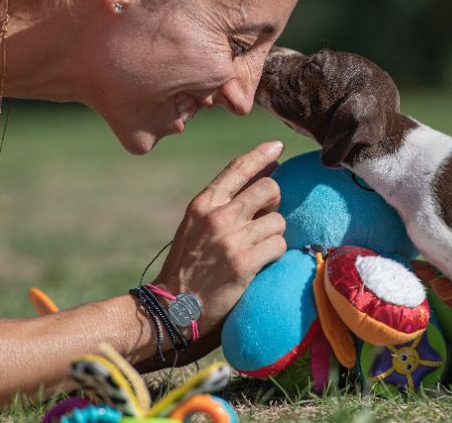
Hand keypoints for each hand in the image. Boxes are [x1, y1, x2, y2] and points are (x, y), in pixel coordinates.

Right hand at [152, 141, 286, 332]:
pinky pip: (278, 245)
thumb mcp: (195, 224)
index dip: (260, 155)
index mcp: (203, 203)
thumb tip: (262, 176)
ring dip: (273, 234)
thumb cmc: (189, 263)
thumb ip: (223, 203)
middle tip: (265, 217)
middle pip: (269, 189)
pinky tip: (261, 262)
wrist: (172, 306)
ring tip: (257, 248)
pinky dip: (275, 253)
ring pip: (277, 221)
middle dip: (275, 201)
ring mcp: (231, 239)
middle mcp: (217, 217)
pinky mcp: (244, 264)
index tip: (277, 146)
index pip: (237, 169)